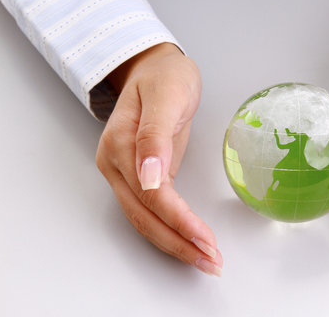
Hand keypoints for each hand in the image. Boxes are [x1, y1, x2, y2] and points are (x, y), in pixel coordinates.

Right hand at [96, 43, 222, 275]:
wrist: (155, 66)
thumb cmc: (166, 76)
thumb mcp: (167, 96)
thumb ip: (154, 136)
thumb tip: (148, 178)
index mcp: (121, 145)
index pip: (152, 195)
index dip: (179, 221)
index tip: (205, 239)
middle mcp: (117, 164)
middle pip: (145, 216)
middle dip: (179, 243)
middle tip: (212, 261)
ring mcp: (124, 171)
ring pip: (146, 219)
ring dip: (175, 243)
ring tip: (205, 259)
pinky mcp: (138, 175)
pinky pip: (151, 210)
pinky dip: (171, 228)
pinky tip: (190, 239)